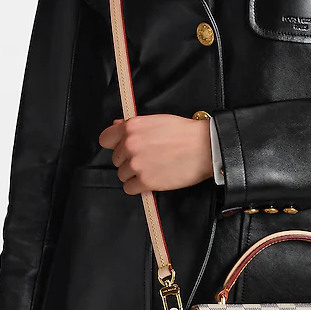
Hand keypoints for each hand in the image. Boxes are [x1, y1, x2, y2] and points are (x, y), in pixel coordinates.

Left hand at [98, 113, 213, 193]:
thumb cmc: (184, 132)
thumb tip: (116, 127)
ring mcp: (136, 164)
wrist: (205, 147)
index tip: (124, 148)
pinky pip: (129, 189)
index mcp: (131, 127)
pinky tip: (152, 179)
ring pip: (122, 175)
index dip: (115, 145)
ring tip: (153, 168)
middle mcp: (130, 144)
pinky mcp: (145, 181)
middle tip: (147, 158)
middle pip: (115, 159)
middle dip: (128, 160)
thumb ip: (133, 125)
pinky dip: (138, 187)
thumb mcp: (156, 121)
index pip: (105, 139)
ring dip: (134, 175)